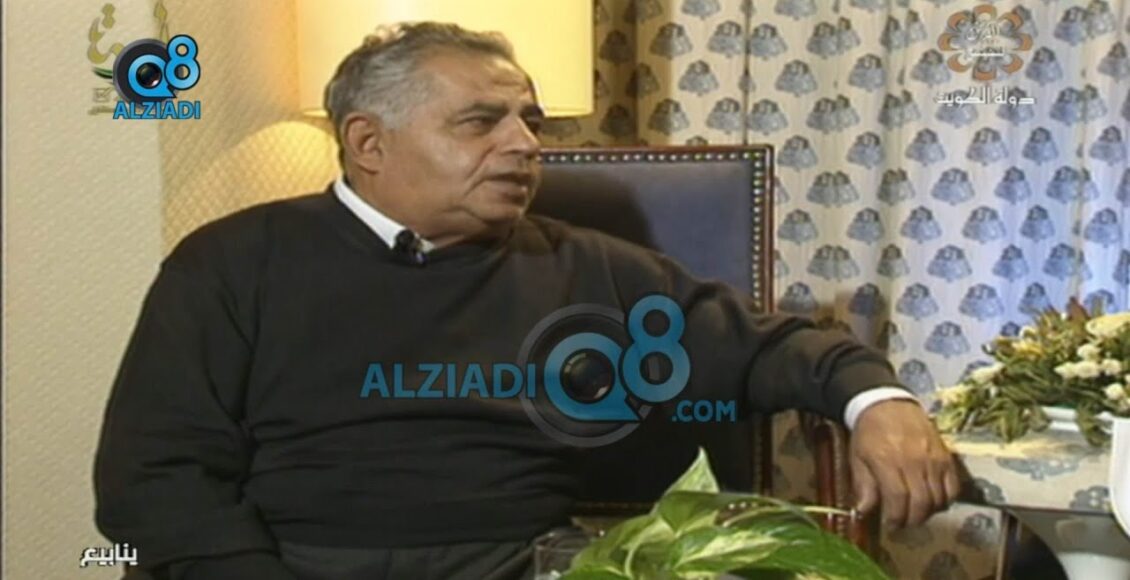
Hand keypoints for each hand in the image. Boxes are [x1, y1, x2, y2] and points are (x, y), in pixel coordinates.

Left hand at [849, 399, 959, 529]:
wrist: (888, 403)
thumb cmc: (869, 433)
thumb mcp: (857, 457)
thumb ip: (863, 486)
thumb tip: (864, 512)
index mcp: (887, 461)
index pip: (898, 499)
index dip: (896, 518)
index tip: (891, 525)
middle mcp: (913, 460)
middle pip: (921, 503)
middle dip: (912, 520)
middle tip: (903, 522)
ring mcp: (933, 458)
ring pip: (938, 499)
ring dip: (927, 513)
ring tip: (915, 512)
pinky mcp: (946, 456)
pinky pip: (953, 487)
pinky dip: (945, 500)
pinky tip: (933, 501)